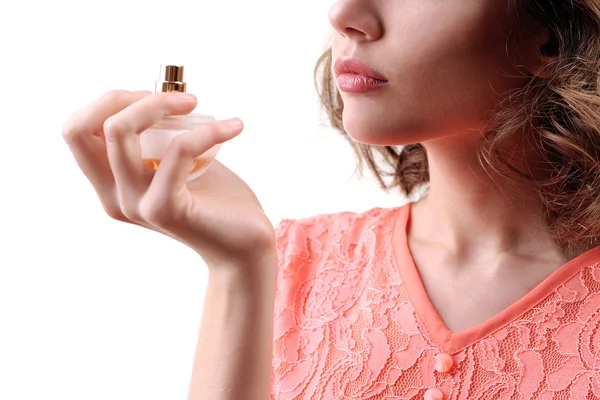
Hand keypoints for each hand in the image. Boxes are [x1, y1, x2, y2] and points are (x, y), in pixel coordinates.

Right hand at [63, 90, 275, 268]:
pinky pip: (178, 148)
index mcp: (111, 185)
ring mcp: (135, 204)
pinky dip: (209, 130)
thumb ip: (158, 138)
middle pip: (81, 129)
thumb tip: (158, 95)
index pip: (77, 132)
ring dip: (161, 103)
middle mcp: (113, 198)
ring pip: (118, 131)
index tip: (152, 98)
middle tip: (173, 99)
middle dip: (123, 97)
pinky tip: (234, 126)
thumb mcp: (177, 161)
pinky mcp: (164, 208)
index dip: (108, 103)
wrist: (244, 245)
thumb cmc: (216, 199)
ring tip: (198, 104)